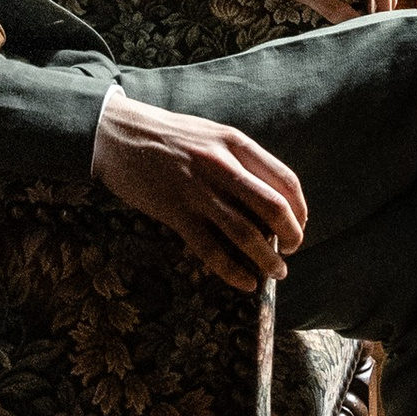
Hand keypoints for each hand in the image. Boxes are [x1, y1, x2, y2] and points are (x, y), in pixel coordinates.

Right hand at [90, 86, 306, 292]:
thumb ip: (238, 160)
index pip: (284, 181)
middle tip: (292, 250)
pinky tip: (244, 281)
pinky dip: (233, 271)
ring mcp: (197, 190)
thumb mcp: (210, 135)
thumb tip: (267, 199)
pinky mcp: (175, 212)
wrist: (116, 133)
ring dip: (268, 259)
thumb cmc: (167, 136)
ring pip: (246, 233)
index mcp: (234, 142)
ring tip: (276, 272)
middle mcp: (221, 165)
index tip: (300, 225)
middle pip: (273, 209)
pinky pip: (212, 250)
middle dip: (291, 236)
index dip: (300, 209)